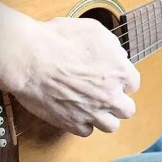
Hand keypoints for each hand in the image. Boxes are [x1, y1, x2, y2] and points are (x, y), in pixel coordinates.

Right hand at [11, 17, 139, 136]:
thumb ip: (112, 46)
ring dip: (103, 116)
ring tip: (92, 106)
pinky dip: (82, 123)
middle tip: (104, 93)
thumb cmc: (58, 39)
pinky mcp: (72, 123)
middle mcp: (110, 95)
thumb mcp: (93, 29)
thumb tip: (118, 56)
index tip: (111, 77)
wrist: (28, 58)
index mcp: (119, 71)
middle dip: (118, 101)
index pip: (133, 84)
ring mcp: (92, 112)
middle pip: (127, 109)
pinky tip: (75, 111)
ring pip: (111, 126)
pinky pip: (86, 131)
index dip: (121, 80)